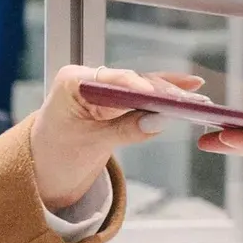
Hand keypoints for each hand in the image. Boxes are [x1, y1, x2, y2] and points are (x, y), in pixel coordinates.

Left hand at [25, 66, 202, 211]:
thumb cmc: (57, 154)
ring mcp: (101, 85)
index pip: (113, 80)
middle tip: (191, 100)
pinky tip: (189, 87)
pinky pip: (142, 93)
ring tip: (198, 100)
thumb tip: (158, 120)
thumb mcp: (92, 146)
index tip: (162, 97)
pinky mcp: (113, 96)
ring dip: (169, 93)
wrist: (44, 165)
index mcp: (72, 83)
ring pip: (141, 86)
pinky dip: (163, 94)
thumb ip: (126, 130)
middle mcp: (87, 77)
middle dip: (162, 91)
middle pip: (132, 81)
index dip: (139, 87)